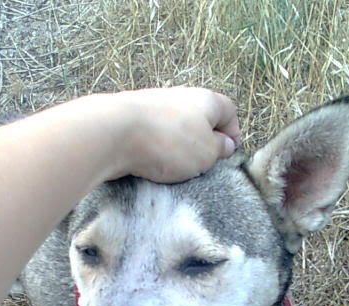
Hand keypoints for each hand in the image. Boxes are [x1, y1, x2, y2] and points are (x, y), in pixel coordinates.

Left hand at [110, 87, 239, 182]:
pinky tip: (151, 162)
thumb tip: (224, 144)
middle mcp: (180, 95)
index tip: (228, 154)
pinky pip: (152, 134)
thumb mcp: (206, 154)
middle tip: (200, 165)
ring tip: (173, 167)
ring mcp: (154, 103)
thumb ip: (219, 149)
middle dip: (203, 142)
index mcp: (205, 99)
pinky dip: (155, 148)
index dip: (233, 133)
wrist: (115, 133)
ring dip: (177, 147)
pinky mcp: (132, 116)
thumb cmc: (168, 143)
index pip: (229, 110)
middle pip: (200, 118)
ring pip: (175, 127)